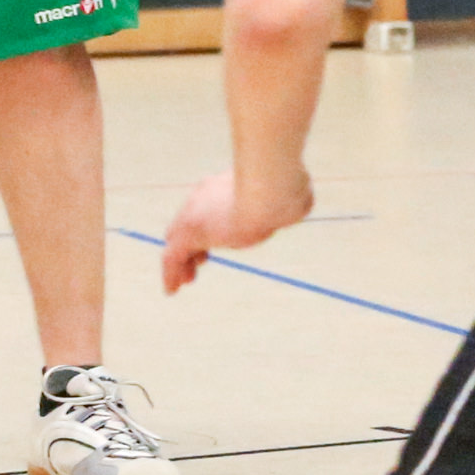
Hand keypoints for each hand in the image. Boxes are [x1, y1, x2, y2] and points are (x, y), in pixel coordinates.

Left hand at [159, 165, 309, 290]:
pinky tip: (172, 289)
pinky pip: (171, 257)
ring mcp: (194, 213)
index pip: (208, 206)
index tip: (219, 241)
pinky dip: (170, 273)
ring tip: (188, 280)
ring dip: (182, 261)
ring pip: (176, 240)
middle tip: (201, 261)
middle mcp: (204, 195)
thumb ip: (290, 198)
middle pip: (187, 221)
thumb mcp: (289, 194)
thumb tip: (304, 200)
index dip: (211, 226)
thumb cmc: (284, 191)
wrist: (269, 190)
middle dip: (193, 243)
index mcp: (224, 186)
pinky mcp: (189, 233)